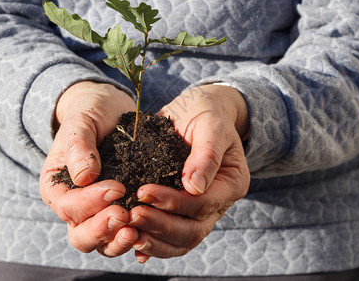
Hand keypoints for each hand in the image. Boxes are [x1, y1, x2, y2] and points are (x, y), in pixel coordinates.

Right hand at [39, 81, 138, 256]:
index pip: (68, 206)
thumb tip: (84, 177)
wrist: (109, 112)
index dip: (90, 202)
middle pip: (81, 235)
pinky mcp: (118, 213)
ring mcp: (97, 214)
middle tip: (125, 216)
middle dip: (102, 229)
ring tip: (137, 230)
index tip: (117, 188)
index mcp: (56, 187)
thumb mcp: (82, 121)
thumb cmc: (91, 113)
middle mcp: (74, 206)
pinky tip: (150, 232)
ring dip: (118, 240)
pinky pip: (123, 235)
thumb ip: (78, 145)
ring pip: (102, 243)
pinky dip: (135, 238)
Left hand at [129, 84, 249, 261]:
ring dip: (155, 241)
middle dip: (161, 226)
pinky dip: (154, 244)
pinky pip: (171, 238)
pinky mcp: (182, 212)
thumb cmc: (206, 114)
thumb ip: (206, 153)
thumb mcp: (210, 124)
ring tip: (128, 234)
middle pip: (192, 231)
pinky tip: (134, 246)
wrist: (197, 113)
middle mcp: (218, 203)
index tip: (144, 192)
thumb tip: (194, 187)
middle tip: (131, 216)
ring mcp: (201, 211)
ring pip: (182, 241)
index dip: (174, 202)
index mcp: (231, 183)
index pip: (202, 204)